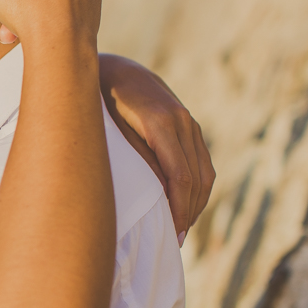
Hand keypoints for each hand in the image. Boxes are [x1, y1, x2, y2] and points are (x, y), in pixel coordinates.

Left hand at [99, 55, 215, 239]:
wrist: (114, 68)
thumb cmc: (101, 102)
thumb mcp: (111, 130)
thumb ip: (137, 158)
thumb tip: (159, 192)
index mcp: (161, 123)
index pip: (181, 177)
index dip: (179, 208)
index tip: (172, 232)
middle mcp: (181, 121)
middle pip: (197, 178)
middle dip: (189, 211)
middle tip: (175, 239)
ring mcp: (189, 121)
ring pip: (205, 171)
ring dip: (197, 202)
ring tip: (181, 227)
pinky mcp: (189, 124)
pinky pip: (202, 160)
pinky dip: (198, 186)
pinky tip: (186, 203)